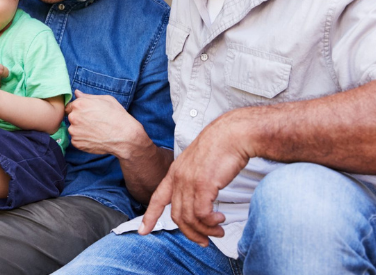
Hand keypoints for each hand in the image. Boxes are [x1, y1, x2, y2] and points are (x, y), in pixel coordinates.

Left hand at [65, 89, 143, 156]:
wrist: (124, 136)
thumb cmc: (117, 116)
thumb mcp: (105, 100)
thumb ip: (88, 96)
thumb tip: (77, 93)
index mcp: (79, 104)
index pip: (70, 106)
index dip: (79, 110)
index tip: (88, 114)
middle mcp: (74, 117)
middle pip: (71, 117)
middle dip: (79, 119)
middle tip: (93, 123)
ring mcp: (74, 131)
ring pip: (73, 129)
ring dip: (80, 130)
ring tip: (95, 131)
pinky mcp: (76, 143)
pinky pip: (76, 139)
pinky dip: (83, 139)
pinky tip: (94, 138)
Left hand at [139, 111, 254, 245]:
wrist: (232, 134)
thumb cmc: (221, 146)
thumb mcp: (199, 162)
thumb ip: (194, 178)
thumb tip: (201, 196)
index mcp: (175, 172)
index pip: (157, 198)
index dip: (149, 216)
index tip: (143, 231)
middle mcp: (178, 178)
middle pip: (176, 216)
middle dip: (191, 233)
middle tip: (204, 241)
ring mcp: (189, 182)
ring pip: (189, 218)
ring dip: (205, 230)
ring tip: (218, 231)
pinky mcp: (203, 186)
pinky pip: (202, 214)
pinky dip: (210, 222)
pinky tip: (220, 220)